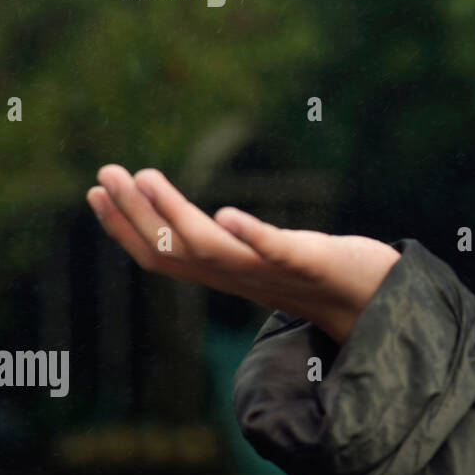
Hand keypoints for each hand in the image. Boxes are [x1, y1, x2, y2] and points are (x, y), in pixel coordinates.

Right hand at [86, 164, 400, 344]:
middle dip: (133, 214)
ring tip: (145, 177)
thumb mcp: (268, 258)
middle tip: (103, 173)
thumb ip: (238, 246)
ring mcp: (275, 272)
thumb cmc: (322, 275)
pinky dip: (250, 234)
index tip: (96, 192)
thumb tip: (210, 223)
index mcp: (227, 274)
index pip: (164, 255)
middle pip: (175, 250)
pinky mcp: (311, 263)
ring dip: (174, 214)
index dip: (125, 228)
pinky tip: (227, 212)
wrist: (378, 300)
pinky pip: (276, 252)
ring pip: (212, 249)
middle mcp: (242, 276)